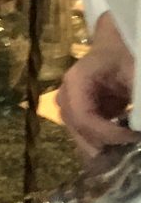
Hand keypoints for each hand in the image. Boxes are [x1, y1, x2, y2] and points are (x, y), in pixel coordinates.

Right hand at [56, 11, 136, 158]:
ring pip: (76, 129)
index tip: (133, 138)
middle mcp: (69, 92)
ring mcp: (74, 100)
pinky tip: (118, 147)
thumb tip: (137, 127)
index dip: (105, 133)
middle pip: (74, 126)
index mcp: (77, 81)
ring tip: (117, 159)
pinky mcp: (86, 106)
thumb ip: (136, 97)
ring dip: (96, 145)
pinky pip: (86, 128)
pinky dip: (101, 140)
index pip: (82, 115)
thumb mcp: (135, 71)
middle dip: (96, 146)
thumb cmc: (126, 50)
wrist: (122, 40)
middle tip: (120, 161)